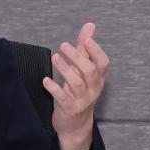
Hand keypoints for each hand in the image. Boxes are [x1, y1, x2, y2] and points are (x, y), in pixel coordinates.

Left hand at [42, 23, 110, 149]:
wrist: (76, 124)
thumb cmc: (78, 91)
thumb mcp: (82, 70)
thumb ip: (84, 48)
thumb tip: (90, 26)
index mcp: (97, 78)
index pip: (103, 63)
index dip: (96, 51)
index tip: (86, 39)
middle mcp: (93, 88)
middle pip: (89, 71)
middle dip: (77, 57)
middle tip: (63, 45)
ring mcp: (82, 99)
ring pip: (77, 83)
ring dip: (65, 69)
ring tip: (55, 57)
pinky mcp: (70, 109)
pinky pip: (63, 98)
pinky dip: (54, 88)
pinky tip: (46, 80)